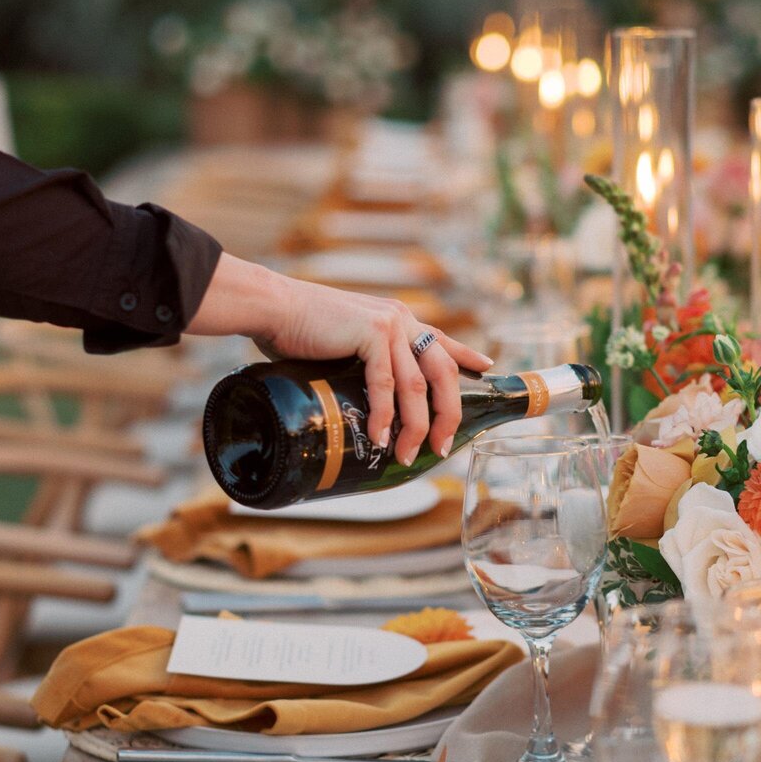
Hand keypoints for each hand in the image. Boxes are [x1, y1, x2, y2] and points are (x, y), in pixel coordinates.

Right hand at [188, 255, 492, 465]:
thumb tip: (359, 398)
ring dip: (415, 426)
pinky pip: (386, 385)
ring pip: (416, 386)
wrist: (272, 306)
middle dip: (448, 414)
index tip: (488, 367)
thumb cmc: (299, 329)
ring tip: (409, 455)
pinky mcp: (370, 334)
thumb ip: (360, 360)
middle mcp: (401, 319)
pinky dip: (384, 415)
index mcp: (397, 319)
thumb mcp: (342, 342)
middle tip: (443, 447)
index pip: (441, 341)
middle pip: (443, 372)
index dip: (467, 354)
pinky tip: (380, 437)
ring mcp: (388, 325)